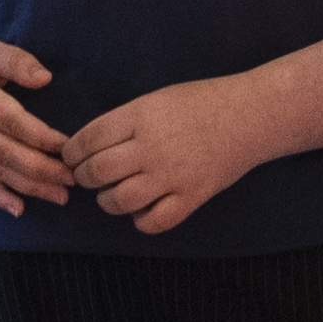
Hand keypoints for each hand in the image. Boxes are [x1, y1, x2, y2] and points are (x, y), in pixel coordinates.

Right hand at [0, 18, 68, 214]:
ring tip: (60, 196)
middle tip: (74, 178)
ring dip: (30, 187)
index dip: (41, 136)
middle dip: (42, 169)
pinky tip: (19, 209)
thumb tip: (45, 78)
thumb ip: (15, 61)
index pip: (11, 120)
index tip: (68, 145)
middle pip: (6, 153)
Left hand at [66, 74, 278, 234]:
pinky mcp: (192, 197)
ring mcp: (172, 176)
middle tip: (87, 176)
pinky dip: (141, 220)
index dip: (72, 151)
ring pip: (119, 201)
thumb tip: (90, 145)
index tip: (71, 156)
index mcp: (141, 117)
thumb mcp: (157, 99)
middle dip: (83, 177)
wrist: (251, 116)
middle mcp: (152, 148)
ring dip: (106, 201)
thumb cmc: (203, 102)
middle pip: (97, 172)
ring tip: (112, 193)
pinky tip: (142, 209)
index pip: (89, 139)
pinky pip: (153, 222)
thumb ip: (125, 121)